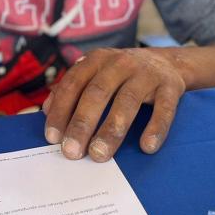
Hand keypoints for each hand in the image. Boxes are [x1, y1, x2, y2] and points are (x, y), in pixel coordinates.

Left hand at [42, 48, 185, 163]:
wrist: (166, 62)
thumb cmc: (121, 75)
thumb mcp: (95, 74)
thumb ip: (71, 90)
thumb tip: (45, 111)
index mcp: (96, 60)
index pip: (73, 84)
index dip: (61, 111)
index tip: (52, 138)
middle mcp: (120, 63)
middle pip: (97, 93)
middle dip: (82, 124)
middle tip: (72, 152)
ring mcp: (146, 73)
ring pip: (127, 101)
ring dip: (111, 129)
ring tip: (99, 154)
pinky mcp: (170, 86)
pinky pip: (164, 108)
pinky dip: (156, 128)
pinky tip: (146, 146)